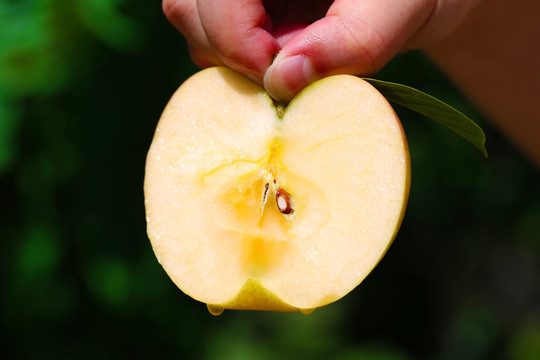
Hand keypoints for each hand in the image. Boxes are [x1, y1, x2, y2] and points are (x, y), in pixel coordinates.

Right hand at [163, 0, 480, 101]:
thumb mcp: (391, 12)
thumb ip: (350, 41)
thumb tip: (282, 79)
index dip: (239, 42)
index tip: (285, 79)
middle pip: (187, 8)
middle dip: (235, 53)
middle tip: (290, 67)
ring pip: (192, 24)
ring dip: (236, 58)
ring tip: (291, 52)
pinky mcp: (233, 3)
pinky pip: (209, 36)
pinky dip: (241, 58)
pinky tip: (279, 52)